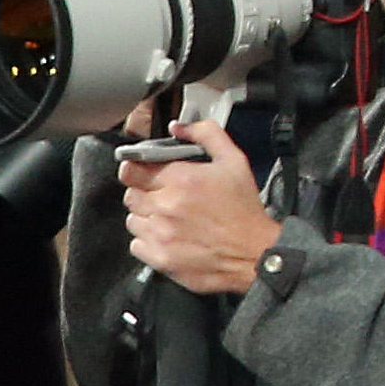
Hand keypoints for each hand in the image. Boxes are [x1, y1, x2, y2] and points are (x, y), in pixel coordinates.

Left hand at [117, 117, 283, 294]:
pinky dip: (148, 241)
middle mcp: (166, 206)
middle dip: (144, 193)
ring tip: (167, 218)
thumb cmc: (245, 210)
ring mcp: (161, 234)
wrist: (254, 253)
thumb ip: (206, 135)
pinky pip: (137, 245)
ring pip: (132, 220)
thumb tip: (178, 127)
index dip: (135, 168)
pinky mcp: (160, 258)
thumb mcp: (234, 161)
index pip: (132, 169)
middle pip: (130, 195)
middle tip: (163, 196)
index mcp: (181, 179)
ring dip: (146, 217)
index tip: (142, 172)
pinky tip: (167, 236)